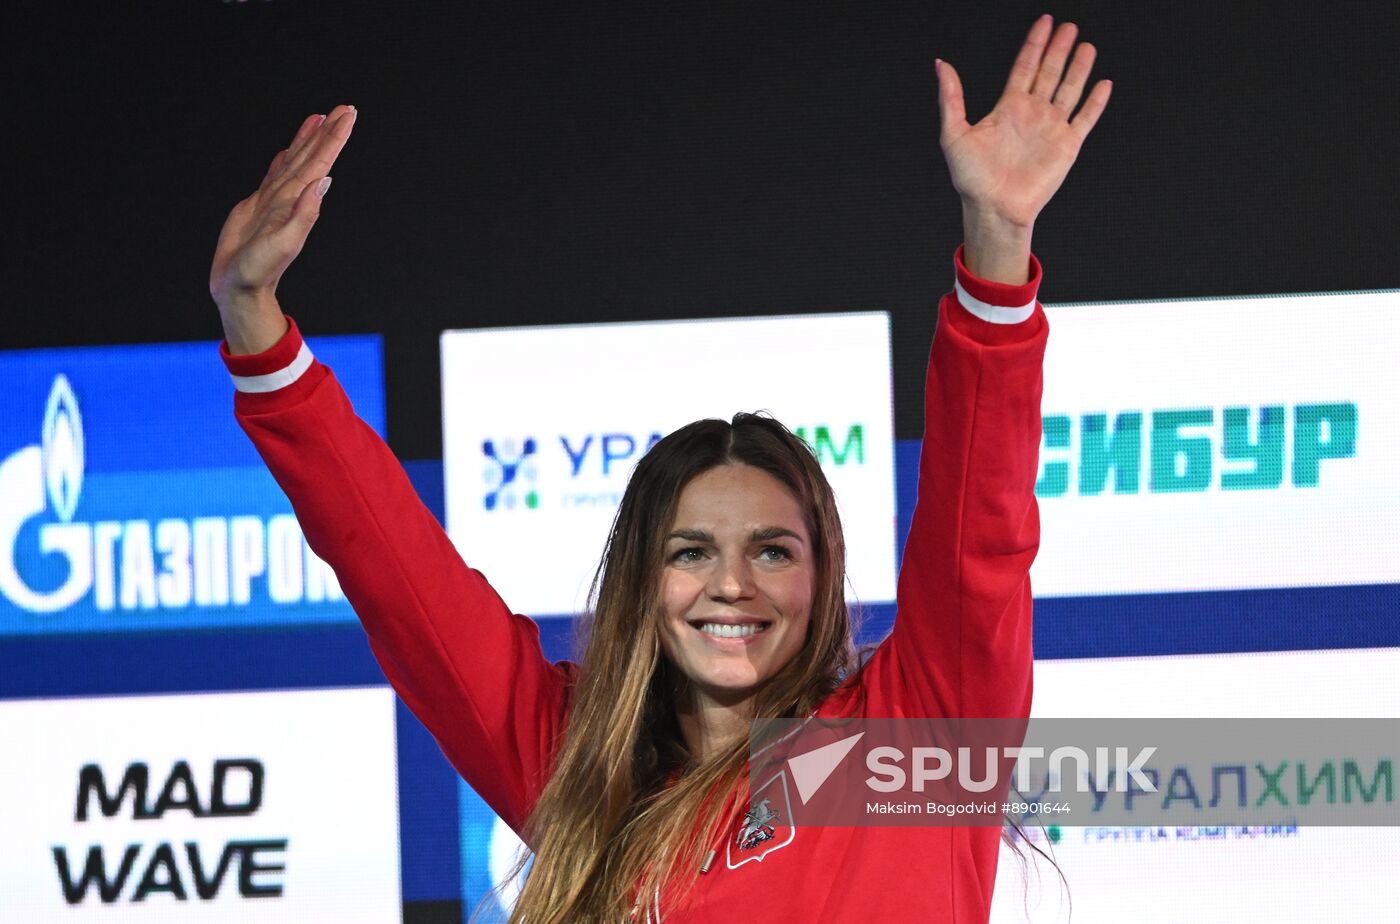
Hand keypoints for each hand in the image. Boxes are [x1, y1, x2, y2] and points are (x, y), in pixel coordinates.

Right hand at [209, 105, 356, 347]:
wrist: (239, 287)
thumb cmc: (260, 269)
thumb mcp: (286, 242)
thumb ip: (305, 212)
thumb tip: (324, 181)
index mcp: (299, 202)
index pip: (321, 163)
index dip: (334, 139)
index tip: (348, 116)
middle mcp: (290, 197)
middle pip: (312, 157)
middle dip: (328, 132)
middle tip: (345, 108)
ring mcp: (274, 201)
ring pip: (294, 161)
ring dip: (307, 140)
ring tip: (319, 118)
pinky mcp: (256, 207)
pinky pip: (272, 176)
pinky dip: (282, 161)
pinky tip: (287, 151)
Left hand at [937, 16, 1110, 282]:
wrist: (993, 208)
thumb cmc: (972, 179)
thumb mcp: (954, 134)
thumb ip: (951, 97)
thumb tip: (942, 65)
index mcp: (1008, 108)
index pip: (1025, 66)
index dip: (1035, 43)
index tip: (1044, 21)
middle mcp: (1032, 114)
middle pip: (1050, 72)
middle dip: (1059, 48)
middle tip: (1069, 26)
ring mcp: (1051, 128)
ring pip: (1069, 89)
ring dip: (1079, 68)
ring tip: (1087, 45)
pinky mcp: (1067, 146)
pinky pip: (1085, 118)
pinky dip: (1095, 102)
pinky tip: (1103, 84)